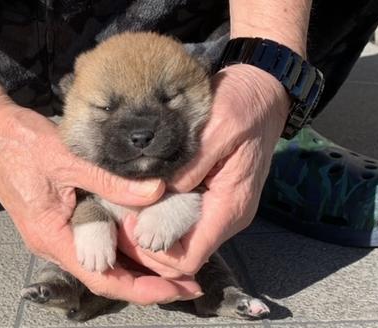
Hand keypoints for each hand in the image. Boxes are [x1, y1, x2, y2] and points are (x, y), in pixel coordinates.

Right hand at [0, 102, 201, 303]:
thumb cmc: (20, 144)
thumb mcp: (68, 161)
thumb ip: (111, 180)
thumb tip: (155, 191)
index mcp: (53, 237)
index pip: (103, 277)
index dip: (141, 289)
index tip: (174, 289)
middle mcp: (55, 242)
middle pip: (107, 274)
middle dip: (148, 282)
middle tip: (188, 283)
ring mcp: (58, 231)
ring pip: (103, 259)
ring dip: (138, 265)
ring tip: (175, 266)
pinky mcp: (62, 217)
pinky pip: (96, 240)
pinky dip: (123, 245)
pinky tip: (145, 239)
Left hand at [117, 64, 290, 276]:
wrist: (261, 96)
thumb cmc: (243, 106)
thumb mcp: (218, 127)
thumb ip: (191, 164)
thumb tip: (161, 190)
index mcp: (230, 207)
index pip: (188, 259)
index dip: (155, 252)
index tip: (128, 223)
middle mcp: (226, 216)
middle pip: (180, 256)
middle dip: (146, 244)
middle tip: (117, 216)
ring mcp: (219, 209)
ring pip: (179, 241)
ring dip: (149, 230)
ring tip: (124, 206)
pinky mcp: (211, 197)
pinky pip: (181, 220)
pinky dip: (158, 215)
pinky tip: (141, 195)